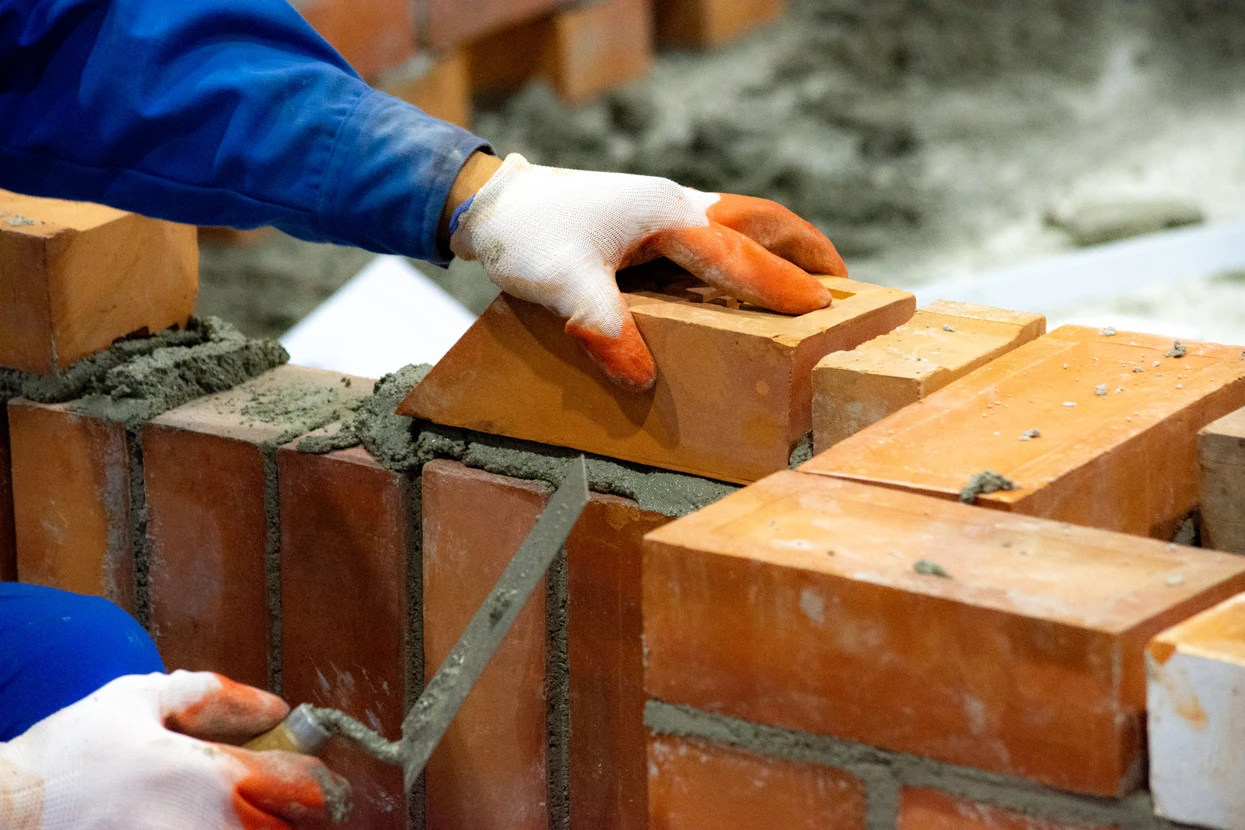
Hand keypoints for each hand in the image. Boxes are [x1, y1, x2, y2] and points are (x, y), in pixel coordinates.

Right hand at [0, 671, 349, 828]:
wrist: (4, 816)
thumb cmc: (71, 755)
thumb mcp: (139, 699)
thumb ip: (216, 696)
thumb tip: (274, 705)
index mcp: (216, 777)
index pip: (309, 786)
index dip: (318, 775)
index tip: (303, 765)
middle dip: (294, 810)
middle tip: (271, 791)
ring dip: (260, 828)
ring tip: (233, 808)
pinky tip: (202, 823)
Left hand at [449, 153, 846, 390]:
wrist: (491, 202)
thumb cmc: (528, 236)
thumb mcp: (561, 285)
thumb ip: (605, 328)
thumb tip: (642, 379)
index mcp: (666, 215)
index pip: (737, 255)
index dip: (780, 285)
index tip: (823, 310)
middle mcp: (675, 203)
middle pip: (761, 220)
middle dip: (806, 250)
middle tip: (843, 284)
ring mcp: (664, 205)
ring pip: (742, 220)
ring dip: (780, 246)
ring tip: (810, 279)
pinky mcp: (649, 216)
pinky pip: (716, 233)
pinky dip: (745, 252)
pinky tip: (740, 283)